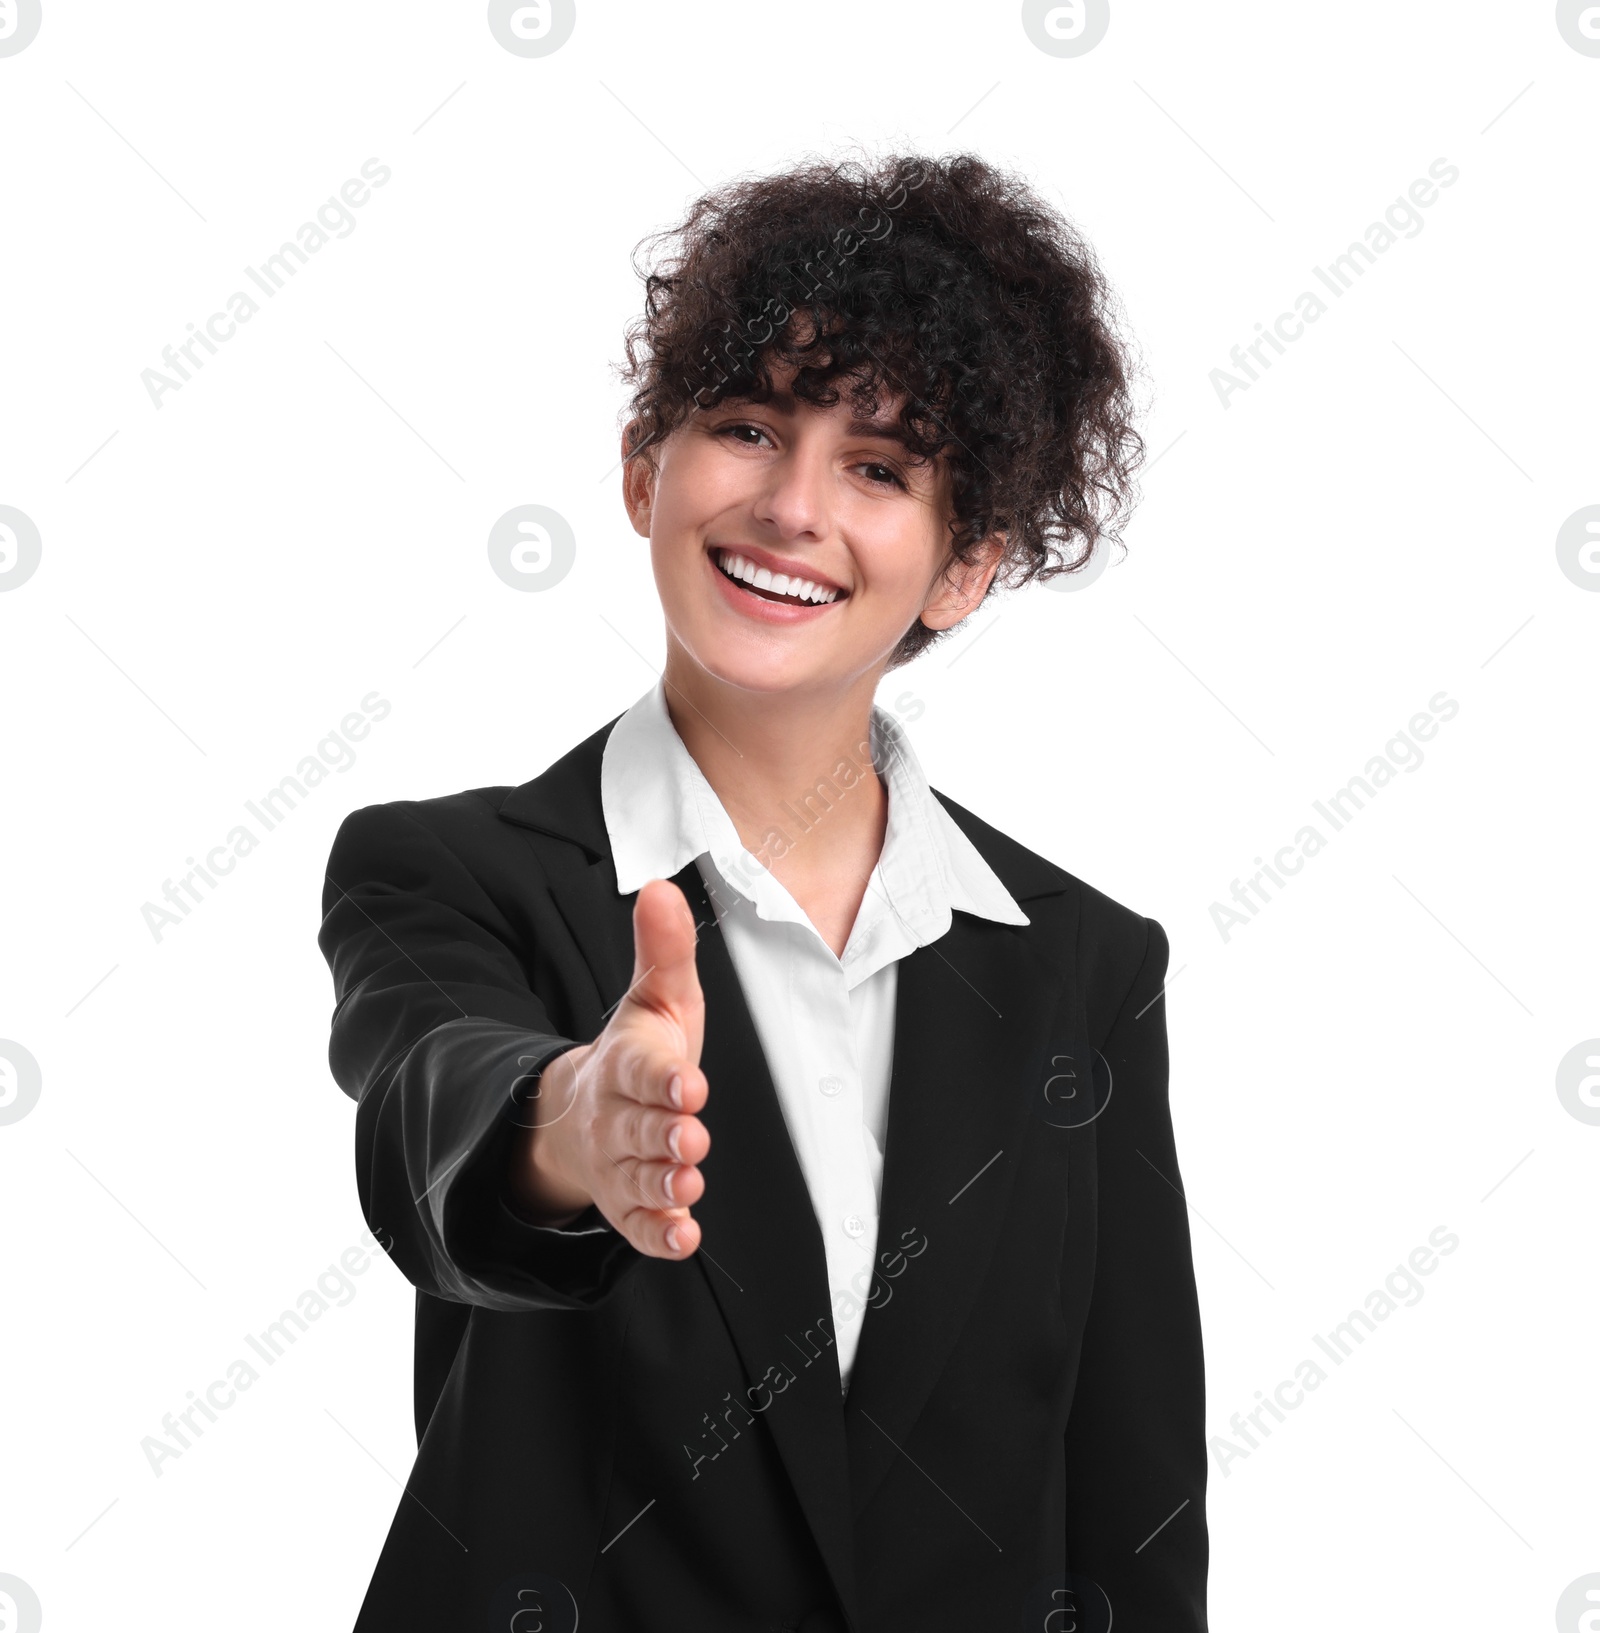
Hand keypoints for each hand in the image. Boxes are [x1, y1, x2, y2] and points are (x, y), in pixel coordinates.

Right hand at [510, 878, 708, 1258]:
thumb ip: (662, 950)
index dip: (663, 1078)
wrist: (579, 1114)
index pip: (640, 1070)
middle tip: (691, 1138)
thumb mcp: (653, 998)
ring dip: (663, 1186)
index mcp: (624, 1064)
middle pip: (637, 1129)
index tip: (689, 1083)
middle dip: (664, 1135)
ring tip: (688, 1185)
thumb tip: (660, 888)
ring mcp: (617, 1166)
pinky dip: (659, 1235)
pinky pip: (638, 1227)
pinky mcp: (626, 1207)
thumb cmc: (635, 1053)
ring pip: (636, 1180)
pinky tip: (684, 1236)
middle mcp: (616, 1118)